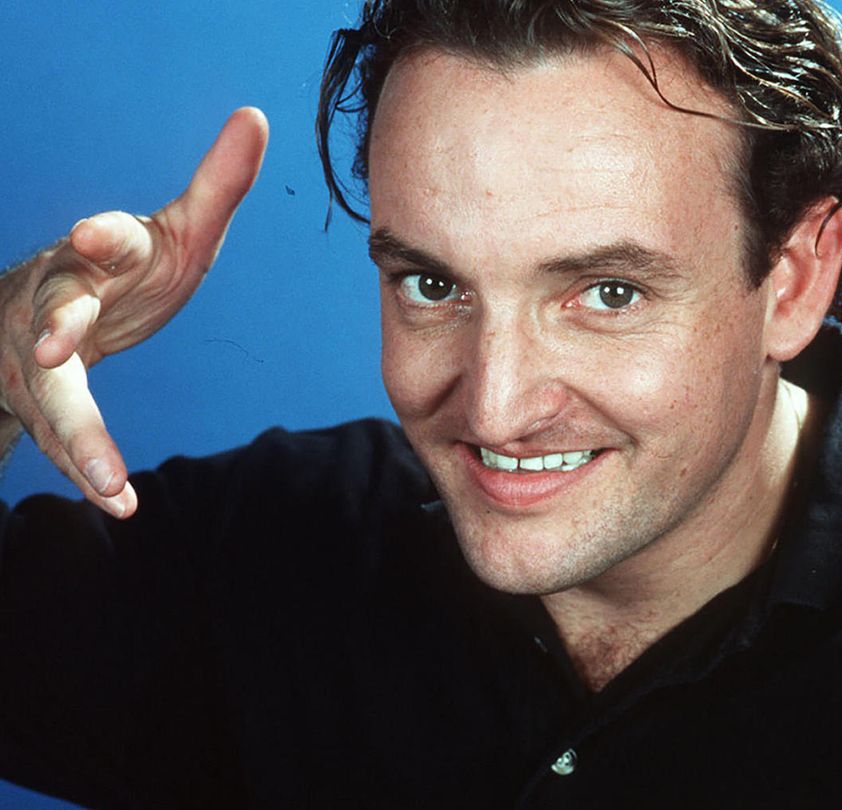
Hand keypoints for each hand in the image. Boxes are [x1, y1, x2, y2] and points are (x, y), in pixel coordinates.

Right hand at [0, 107, 268, 517]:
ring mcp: (41, 359)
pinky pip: (62, 442)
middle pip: (54, 311)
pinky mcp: (45, 407)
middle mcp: (59, 301)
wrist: (51, 321)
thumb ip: (215, 185)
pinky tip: (120, 506)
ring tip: (105, 480)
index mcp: (100, 254)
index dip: (100, 238)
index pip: (102, 242)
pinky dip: (91, 474)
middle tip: (58, 346)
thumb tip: (256, 114)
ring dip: (76, 435)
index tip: (100, 236)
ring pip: (52, 395)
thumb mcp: (174, 231)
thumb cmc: (127, 271)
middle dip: (54, 326)